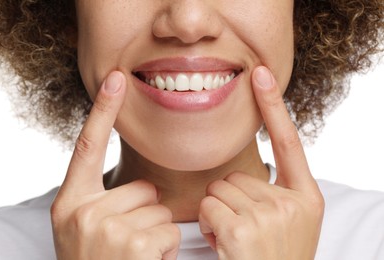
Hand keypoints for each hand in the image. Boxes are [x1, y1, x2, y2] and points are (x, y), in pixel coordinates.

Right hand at [50, 71, 179, 259]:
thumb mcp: (86, 230)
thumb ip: (106, 201)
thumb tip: (148, 185)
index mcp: (70, 203)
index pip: (88, 145)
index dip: (104, 109)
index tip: (116, 78)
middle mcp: (83, 211)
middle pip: (142, 187)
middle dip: (144, 213)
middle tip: (128, 242)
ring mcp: (107, 229)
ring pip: (159, 210)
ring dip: (155, 233)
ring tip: (135, 257)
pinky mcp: (134, 245)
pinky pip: (169, 230)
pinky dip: (165, 248)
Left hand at [199, 66, 323, 259]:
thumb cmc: (275, 258)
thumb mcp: (289, 223)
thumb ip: (273, 192)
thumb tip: (241, 174)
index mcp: (307, 197)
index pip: (288, 141)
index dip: (273, 105)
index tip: (260, 73)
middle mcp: (292, 202)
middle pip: (238, 174)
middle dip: (232, 200)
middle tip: (244, 230)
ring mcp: (270, 215)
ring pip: (219, 189)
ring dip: (219, 213)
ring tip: (236, 239)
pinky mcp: (243, 229)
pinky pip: (208, 206)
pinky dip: (209, 224)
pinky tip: (225, 244)